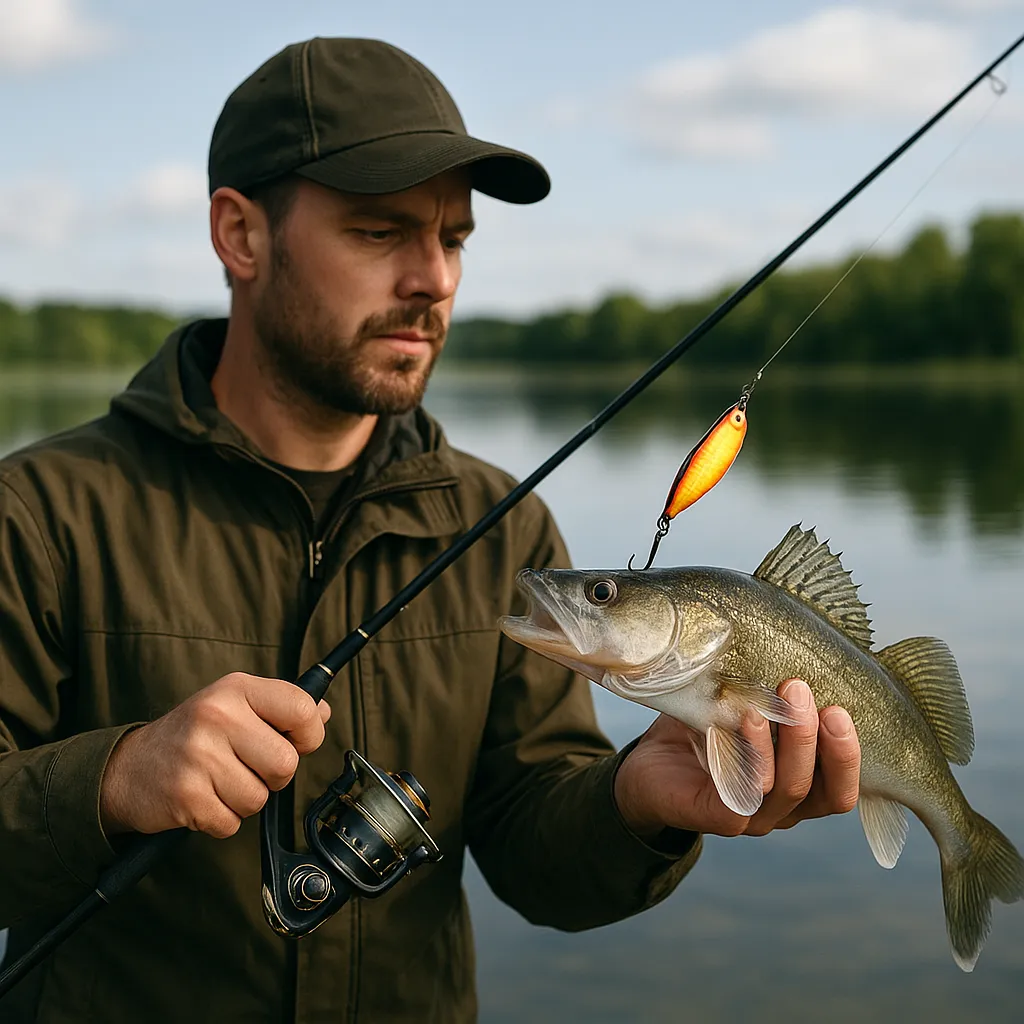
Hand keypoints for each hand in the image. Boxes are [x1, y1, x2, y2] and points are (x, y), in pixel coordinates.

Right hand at [100, 672, 330, 838]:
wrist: (128, 768)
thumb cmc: (193, 735)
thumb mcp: (234, 705)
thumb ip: (280, 708)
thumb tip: (323, 712)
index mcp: (236, 689)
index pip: (302, 708)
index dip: (308, 735)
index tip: (294, 742)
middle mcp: (217, 715)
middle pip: (285, 764)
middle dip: (273, 776)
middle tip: (247, 767)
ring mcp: (199, 756)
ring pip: (259, 798)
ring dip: (244, 799)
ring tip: (219, 782)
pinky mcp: (185, 796)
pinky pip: (232, 823)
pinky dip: (221, 820)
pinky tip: (203, 798)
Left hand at [613, 679, 859, 839]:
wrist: (648, 764)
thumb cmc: (704, 730)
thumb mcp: (741, 706)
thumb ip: (768, 692)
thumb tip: (792, 645)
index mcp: (798, 786)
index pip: (841, 787)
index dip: (848, 754)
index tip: (842, 708)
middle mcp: (781, 808)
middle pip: (819, 790)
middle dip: (817, 738)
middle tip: (801, 690)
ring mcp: (749, 817)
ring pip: (784, 790)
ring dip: (785, 742)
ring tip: (772, 699)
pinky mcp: (712, 815)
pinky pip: (739, 796)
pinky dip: (746, 757)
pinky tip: (741, 722)